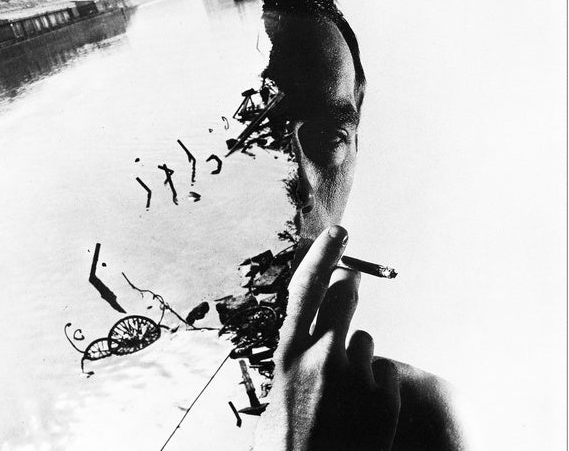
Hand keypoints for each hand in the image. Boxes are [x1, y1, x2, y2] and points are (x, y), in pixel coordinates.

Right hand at [254, 226, 400, 450]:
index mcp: (287, 354)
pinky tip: (362, 410)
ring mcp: (354, 377)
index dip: (323, 257)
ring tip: (345, 391)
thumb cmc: (288, 441)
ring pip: (366, 341)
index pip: (306, 290)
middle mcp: (321, 357)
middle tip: (352, 285)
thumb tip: (317, 328)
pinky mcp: (383, 400)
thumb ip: (297, 354)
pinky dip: (377, 385)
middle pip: (344, 296)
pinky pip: (385, 372)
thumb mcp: (279, 390)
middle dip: (349, 287)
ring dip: (359, 357)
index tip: (338, 234)